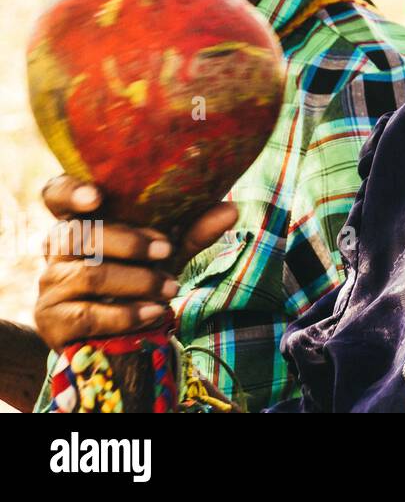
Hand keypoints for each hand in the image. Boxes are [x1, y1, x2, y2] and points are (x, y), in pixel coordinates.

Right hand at [33, 174, 237, 351]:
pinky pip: (88, 315)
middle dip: (128, 242)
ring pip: (89, 276)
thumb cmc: (140, 280)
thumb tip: (231, 210)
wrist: (121, 335)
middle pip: (79, 235)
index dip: (71, 192)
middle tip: (165, 251)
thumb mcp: (167, 254)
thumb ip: (193, 232)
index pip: (56, 194)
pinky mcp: (52, 320)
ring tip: (171, 289)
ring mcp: (51, 284)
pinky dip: (127, 314)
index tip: (97, 196)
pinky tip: (155, 314)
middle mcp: (58, 248)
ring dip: (137, 281)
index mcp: (81, 221)